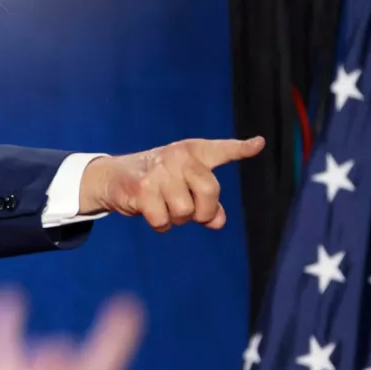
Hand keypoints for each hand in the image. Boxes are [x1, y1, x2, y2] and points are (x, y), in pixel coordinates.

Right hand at [79, 136, 264, 231]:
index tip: (257, 144)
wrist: (113, 177)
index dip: (241, 148)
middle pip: (210, 191)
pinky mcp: (142, 189)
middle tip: (193, 214)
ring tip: (165, 208)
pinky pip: (163, 220)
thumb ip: (206, 202)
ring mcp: (159, 172)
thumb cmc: (155, 181)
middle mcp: (178, 157)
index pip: (220, 150)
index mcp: (192, 152)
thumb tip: (218, 222)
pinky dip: (160, 225)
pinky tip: (151, 213)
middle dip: (204, 211)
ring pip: (185, 211)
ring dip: (177, 219)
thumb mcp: (183, 186)